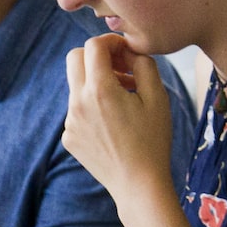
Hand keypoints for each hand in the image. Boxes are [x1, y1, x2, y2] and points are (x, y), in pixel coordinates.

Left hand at [61, 35, 177, 207]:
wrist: (138, 184)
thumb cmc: (153, 141)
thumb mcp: (157, 97)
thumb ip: (143, 64)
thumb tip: (128, 51)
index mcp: (99, 90)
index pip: (93, 46)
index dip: (111, 42)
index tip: (126, 52)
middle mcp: (77, 103)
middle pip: (74, 58)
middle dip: (96, 56)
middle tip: (121, 69)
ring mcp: (69, 122)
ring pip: (76, 86)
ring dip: (96, 83)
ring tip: (125, 98)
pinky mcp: (69, 137)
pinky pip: (77, 110)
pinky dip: (92, 106)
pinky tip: (114, 123)